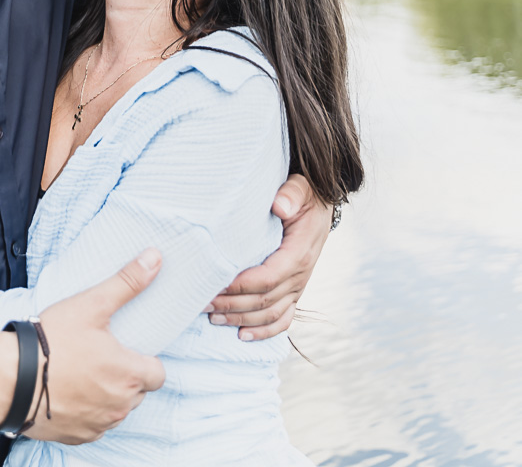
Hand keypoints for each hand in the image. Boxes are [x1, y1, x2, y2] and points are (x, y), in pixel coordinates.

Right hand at [25, 248, 165, 443]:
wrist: (11, 379)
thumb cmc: (51, 342)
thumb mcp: (91, 304)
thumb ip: (127, 283)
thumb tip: (155, 258)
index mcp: (128, 374)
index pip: (158, 374)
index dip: (146, 360)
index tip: (127, 349)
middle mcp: (119, 406)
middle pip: (138, 392)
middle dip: (126, 376)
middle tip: (101, 356)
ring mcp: (99, 424)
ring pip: (116, 410)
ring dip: (108, 395)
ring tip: (83, 372)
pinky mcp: (78, 436)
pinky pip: (95, 425)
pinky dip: (88, 412)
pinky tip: (69, 392)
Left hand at [205, 175, 330, 340]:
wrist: (321, 207)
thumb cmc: (304, 196)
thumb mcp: (300, 188)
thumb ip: (290, 194)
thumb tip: (278, 206)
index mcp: (299, 253)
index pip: (268, 277)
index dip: (241, 286)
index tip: (216, 285)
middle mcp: (300, 275)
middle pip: (265, 300)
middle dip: (232, 305)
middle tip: (202, 303)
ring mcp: (298, 286)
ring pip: (271, 313)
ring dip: (242, 319)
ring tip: (213, 318)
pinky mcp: (295, 291)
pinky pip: (283, 319)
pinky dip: (264, 330)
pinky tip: (243, 335)